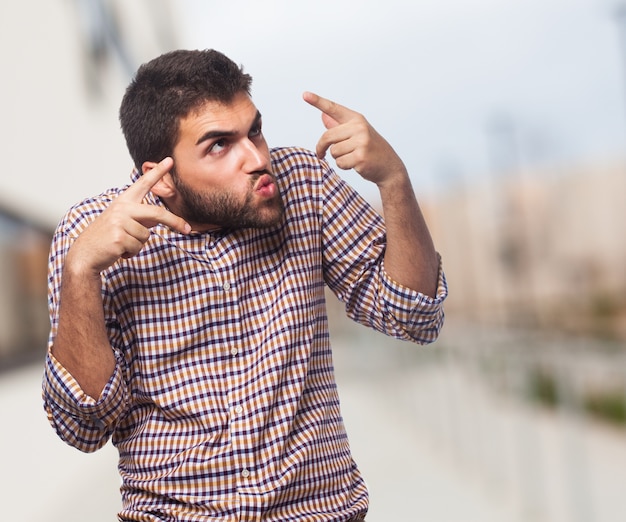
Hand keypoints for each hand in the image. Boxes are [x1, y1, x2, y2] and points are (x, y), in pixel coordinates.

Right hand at [66, 157, 190, 274]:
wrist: (85, 254)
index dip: (157, 172)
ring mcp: (119, 222)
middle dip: (175, 222)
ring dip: (137, 245)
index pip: (143, 184)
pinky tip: (118, 250)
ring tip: (121, 243)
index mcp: (123, 202)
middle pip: (157, 213)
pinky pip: (138, 247)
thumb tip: (161, 219)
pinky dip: (131, 253)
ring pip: (146, 236)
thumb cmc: (106, 237)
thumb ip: (141, 217)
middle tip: (188, 229)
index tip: (170, 160)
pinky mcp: (119, 237)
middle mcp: (121, 208)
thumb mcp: (123, 222)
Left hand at [303, 91, 406, 186]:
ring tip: (352, 157)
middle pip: (327, 136)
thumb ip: (339, 126)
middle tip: (321, 154)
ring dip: (338, 158)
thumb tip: (323, 115)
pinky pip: (340, 162)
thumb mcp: (356, 134)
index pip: (333, 108)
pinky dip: (344, 166)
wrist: (389, 166)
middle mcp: (359, 127)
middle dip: (322, 147)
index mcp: (356, 119)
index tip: (304, 94)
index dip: (318, 101)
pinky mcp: (360, 157)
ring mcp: (361, 142)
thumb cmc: (370, 149)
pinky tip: (356, 164)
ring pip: (333, 151)